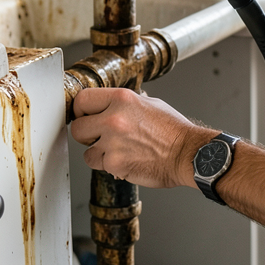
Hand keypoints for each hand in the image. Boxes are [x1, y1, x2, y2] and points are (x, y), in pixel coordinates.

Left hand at [69, 88, 208, 189]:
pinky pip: (99, 165)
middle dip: (86, 134)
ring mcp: (112, 142)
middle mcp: (114, 118)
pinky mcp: (114, 163)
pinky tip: (126, 160)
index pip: (82, 99)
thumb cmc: (172, 131)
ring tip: (118, 150)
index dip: (80, 110)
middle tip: (99, 137)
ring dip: (98, 152)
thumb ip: (125, 103)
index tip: (84, 116)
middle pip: (77, 126)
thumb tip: (109, 103)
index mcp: (122, 98)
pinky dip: (109, 165)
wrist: (187, 154)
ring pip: (86, 150)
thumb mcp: (150, 103)